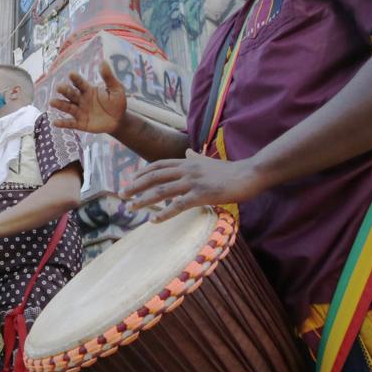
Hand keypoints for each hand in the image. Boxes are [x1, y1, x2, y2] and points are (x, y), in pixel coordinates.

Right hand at [50, 61, 126, 134]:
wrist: (118, 120)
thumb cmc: (116, 102)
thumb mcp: (116, 89)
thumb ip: (109, 77)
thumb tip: (103, 62)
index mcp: (88, 90)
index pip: (80, 83)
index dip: (76, 79)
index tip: (71, 74)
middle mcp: (81, 99)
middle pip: (71, 94)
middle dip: (65, 90)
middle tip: (58, 87)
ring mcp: (79, 111)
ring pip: (68, 107)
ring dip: (60, 105)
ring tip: (52, 102)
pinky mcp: (80, 123)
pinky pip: (70, 123)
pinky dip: (63, 123)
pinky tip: (55, 122)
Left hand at [123, 149, 269, 221]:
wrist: (250, 174)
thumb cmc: (230, 170)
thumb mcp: (209, 161)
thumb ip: (195, 157)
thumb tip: (188, 152)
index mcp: (187, 162)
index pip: (158, 165)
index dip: (142, 173)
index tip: (130, 180)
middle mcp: (187, 170)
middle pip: (155, 177)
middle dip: (136, 185)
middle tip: (122, 194)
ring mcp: (194, 182)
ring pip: (162, 191)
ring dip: (144, 200)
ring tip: (131, 207)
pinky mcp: (202, 195)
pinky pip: (178, 205)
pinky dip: (164, 213)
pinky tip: (154, 220)